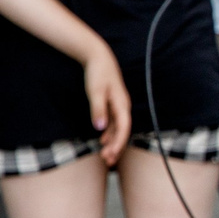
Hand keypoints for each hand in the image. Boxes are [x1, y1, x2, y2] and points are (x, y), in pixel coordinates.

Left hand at [83, 45, 130, 165]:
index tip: (111, 154)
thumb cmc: (98, 73)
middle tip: (107, 161)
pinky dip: (109, 133)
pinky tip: (102, 140)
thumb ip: (98, 110)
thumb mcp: (95, 91)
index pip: (123, 128)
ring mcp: (118, 105)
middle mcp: (123, 106)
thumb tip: (99, 128)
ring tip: (105, 155)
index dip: (118, 143)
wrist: (98, 57)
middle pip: (122, 131)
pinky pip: (113, 122)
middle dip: (116, 147)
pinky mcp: (112, 103)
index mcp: (121, 104)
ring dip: (112, 142)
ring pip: (118, 128)